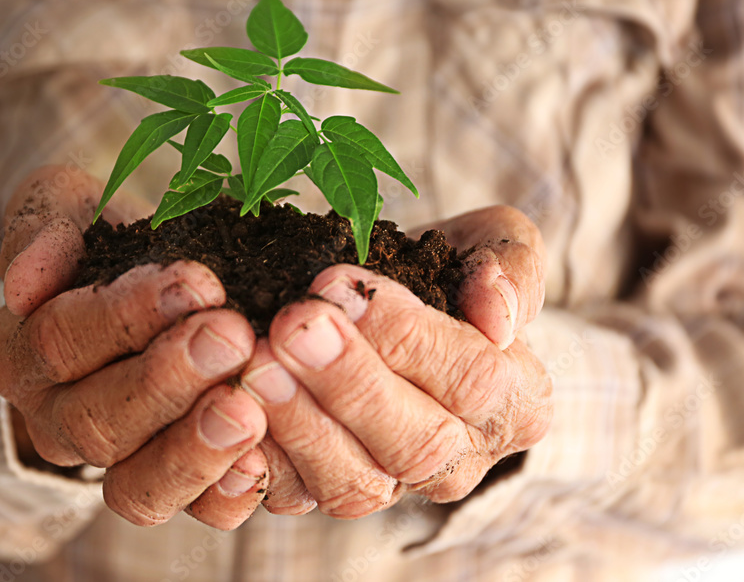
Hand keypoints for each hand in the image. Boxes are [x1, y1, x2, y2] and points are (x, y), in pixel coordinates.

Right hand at [0, 165, 268, 528]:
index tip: (196, 282)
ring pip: (138, 484)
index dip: (124, 316)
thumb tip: (24, 282)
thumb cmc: (105, 242)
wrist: (144, 289)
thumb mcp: (65, 208)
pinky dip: (227, 493)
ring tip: (246, 409)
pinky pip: (194, 512)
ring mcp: (114, 465)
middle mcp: (57, 420)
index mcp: (21, 353)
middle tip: (232, 337)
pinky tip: (261, 459)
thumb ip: (41, 227)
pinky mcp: (171, 488)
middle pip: (99, 419)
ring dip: (195, 447)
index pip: (60, 340)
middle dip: (168, 379)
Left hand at [242, 205, 552, 516]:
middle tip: (291, 327)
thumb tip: (498, 315)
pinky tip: (228, 413)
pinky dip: (259, 463)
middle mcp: (459, 460)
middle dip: (348, 382)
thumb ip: (510, 267)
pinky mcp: (326, 494)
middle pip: (415, 443)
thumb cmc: (448, 273)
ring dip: (299, 423)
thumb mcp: (494, 245)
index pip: (473, 380)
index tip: (339, 286)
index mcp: (515, 403)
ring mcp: (392, 487)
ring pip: (353, 483)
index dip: (407, 336)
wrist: (397, 308)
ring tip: (256, 364)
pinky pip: (293, 498)